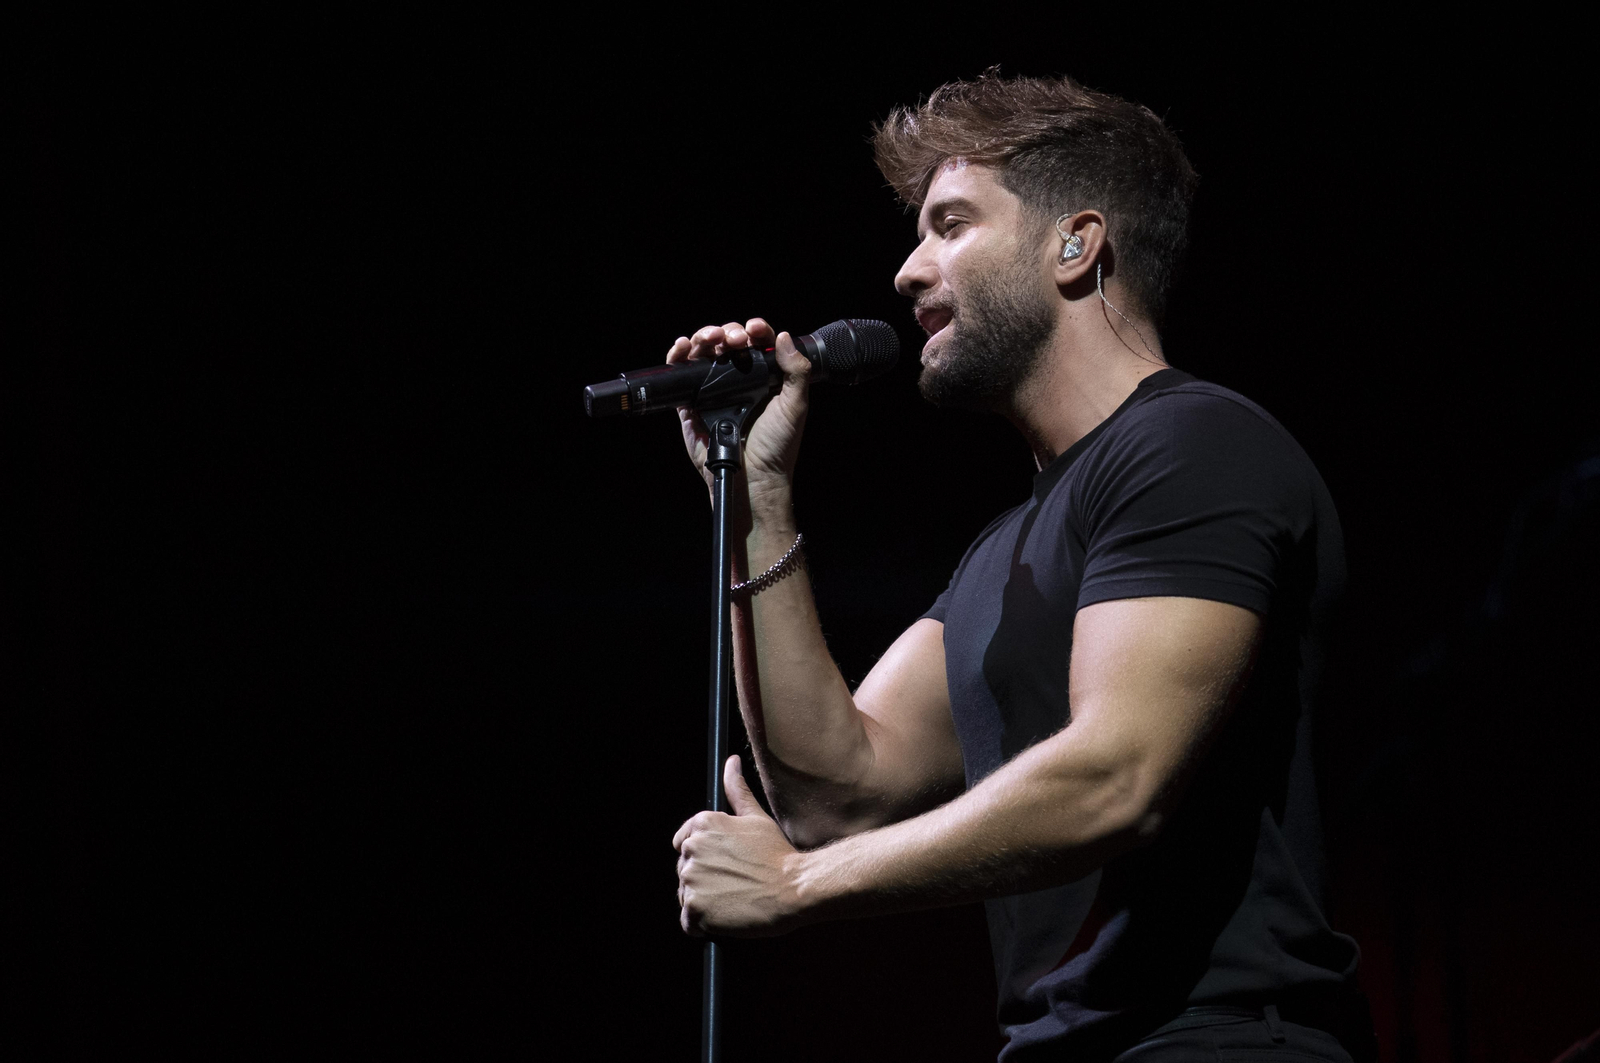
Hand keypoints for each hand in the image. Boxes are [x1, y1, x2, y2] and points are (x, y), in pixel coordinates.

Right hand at [667, 318, 810, 507]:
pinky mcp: (691, 404)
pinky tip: (683, 347)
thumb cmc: (778, 446)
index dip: (755, 330)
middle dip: (728, 332)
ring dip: (704, 338)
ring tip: (709, 338)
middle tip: (733, 339)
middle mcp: (738, 380)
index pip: (757, 343)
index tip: (755, 328)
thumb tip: (784, 337)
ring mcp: (713, 391)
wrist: (753, 477)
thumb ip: (796, 371)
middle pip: (727, 343)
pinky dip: (678, 357)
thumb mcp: (795, 406)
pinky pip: (680, 376)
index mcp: (763, 377)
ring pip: (704, 354)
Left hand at [674, 755, 805, 937]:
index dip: (707, 860)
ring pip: (687, 897)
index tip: (729, 867)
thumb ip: (737, 789)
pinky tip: (728, 916)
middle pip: (685, 872)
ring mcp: (691, 879)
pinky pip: (689, 922)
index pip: (684, 846)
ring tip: (735, 900)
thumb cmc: (778, 853)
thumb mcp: (756, 817)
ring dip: (706, 903)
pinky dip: (704, 925)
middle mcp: (690, 849)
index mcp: (701, 824)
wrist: (795, 888)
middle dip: (706, 881)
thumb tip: (731, 761)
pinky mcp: (694, 909)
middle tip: (737, 884)